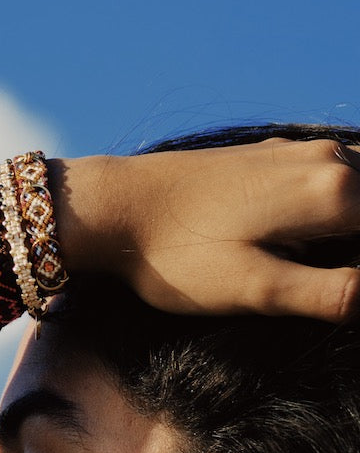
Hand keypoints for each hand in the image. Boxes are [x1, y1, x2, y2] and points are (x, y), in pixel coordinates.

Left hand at [62, 138, 359, 321]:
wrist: (115, 205)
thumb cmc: (179, 255)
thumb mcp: (256, 290)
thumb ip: (332, 294)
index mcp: (335, 192)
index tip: (341, 301)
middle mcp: (329, 158)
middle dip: (356, 259)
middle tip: (331, 295)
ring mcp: (301, 151)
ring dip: (350, 233)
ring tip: (323, 278)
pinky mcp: (275, 156)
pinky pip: (336, 177)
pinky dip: (341, 210)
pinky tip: (306, 246)